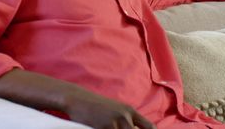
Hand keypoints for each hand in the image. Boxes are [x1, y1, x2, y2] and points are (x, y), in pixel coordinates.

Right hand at [0, 68, 155, 128]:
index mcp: (129, 111)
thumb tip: (134, 128)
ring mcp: (114, 122)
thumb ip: (124, 120)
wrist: (75, 98)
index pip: (149, 127)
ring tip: (107, 128)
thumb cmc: (93, 106)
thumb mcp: (113, 110)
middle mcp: (125, 116)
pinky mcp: (103, 127)